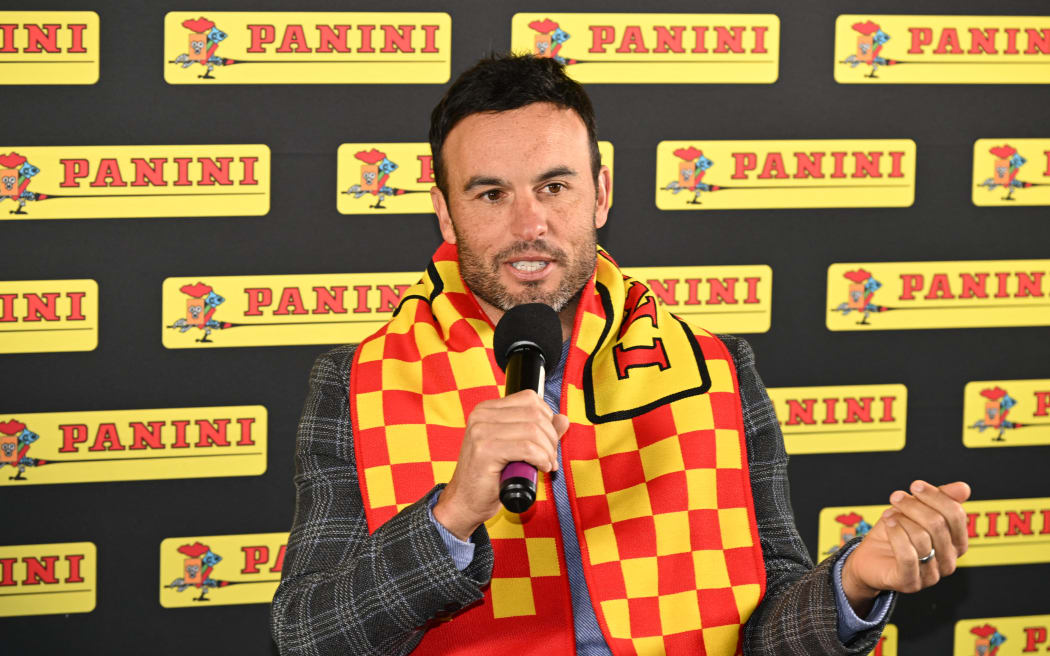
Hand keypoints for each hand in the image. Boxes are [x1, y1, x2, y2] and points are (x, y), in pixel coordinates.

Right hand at [432, 390, 569, 540]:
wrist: (464, 502)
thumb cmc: (490, 477)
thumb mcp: (517, 448)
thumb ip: (540, 431)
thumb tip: (563, 419)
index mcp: (487, 409)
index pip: (529, 399)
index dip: (547, 418)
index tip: (548, 440)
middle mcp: (481, 416)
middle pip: (534, 414)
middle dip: (551, 437)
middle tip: (550, 457)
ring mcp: (481, 432)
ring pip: (533, 430)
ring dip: (548, 451)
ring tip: (546, 464)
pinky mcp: (485, 451)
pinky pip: (527, 448)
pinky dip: (541, 458)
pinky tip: (541, 468)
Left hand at [842, 480, 970, 613]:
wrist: (869, 558)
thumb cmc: (895, 532)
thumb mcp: (916, 510)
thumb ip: (941, 499)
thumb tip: (964, 488)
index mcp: (956, 543)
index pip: (956, 515)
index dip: (936, 497)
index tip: (915, 485)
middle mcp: (949, 561)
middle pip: (938, 524)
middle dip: (914, 506)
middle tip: (896, 497)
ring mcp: (931, 575)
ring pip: (922, 538)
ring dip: (901, 520)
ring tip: (888, 516)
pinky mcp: (910, 582)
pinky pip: (908, 555)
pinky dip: (896, 535)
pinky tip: (888, 526)